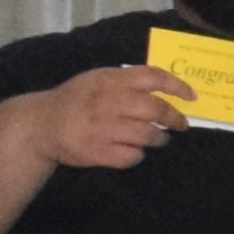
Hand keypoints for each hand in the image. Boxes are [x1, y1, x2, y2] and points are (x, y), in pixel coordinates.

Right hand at [39, 60, 195, 170]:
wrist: (42, 124)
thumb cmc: (76, 99)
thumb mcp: (97, 79)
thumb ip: (126, 81)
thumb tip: (165, 87)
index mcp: (111, 80)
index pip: (153, 77)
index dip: (177, 86)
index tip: (191, 97)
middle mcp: (109, 102)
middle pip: (155, 110)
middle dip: (174, 118)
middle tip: (181, 124)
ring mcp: (104, 128)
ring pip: (148, 136)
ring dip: (159, 138)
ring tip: (159, 138)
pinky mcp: (98, 152)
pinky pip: (132, 156)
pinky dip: (137, 155)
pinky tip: (133, 151)